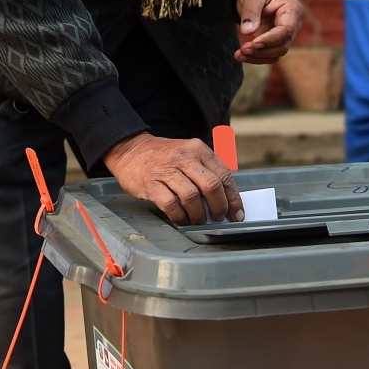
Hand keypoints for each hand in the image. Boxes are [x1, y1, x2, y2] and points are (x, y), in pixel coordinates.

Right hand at [104, 132, 243, 224]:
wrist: (131, 150)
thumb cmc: (164, 157)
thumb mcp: (189, 153)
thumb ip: (206, 170)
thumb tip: (226, 198)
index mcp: (198, 149)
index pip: (224, 175)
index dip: (233, 198)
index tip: (237, 213)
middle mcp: (184, 157)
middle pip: (211, 185)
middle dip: (219, 207)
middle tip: (218, 217)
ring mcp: (166, 170)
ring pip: (192, 197)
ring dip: (199, 214)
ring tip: (199, 219)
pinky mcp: (151, 184)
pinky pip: (171, 205)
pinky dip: (180, 216)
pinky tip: (182, 219)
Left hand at [235, 0, 303, 62]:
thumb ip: (251, 12)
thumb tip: (248, 32)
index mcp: (292, 10)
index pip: (286, 31)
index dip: (270, 40)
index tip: (253, 43)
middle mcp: (292, 24)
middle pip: (282, 45)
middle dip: (262, 50)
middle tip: (242, 49)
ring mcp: (283, 34)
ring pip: (275, 53)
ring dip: (257, 57)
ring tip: (238, 54)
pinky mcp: (273, 41)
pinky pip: (267, 54)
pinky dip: (254, 57)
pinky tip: (239, 55)